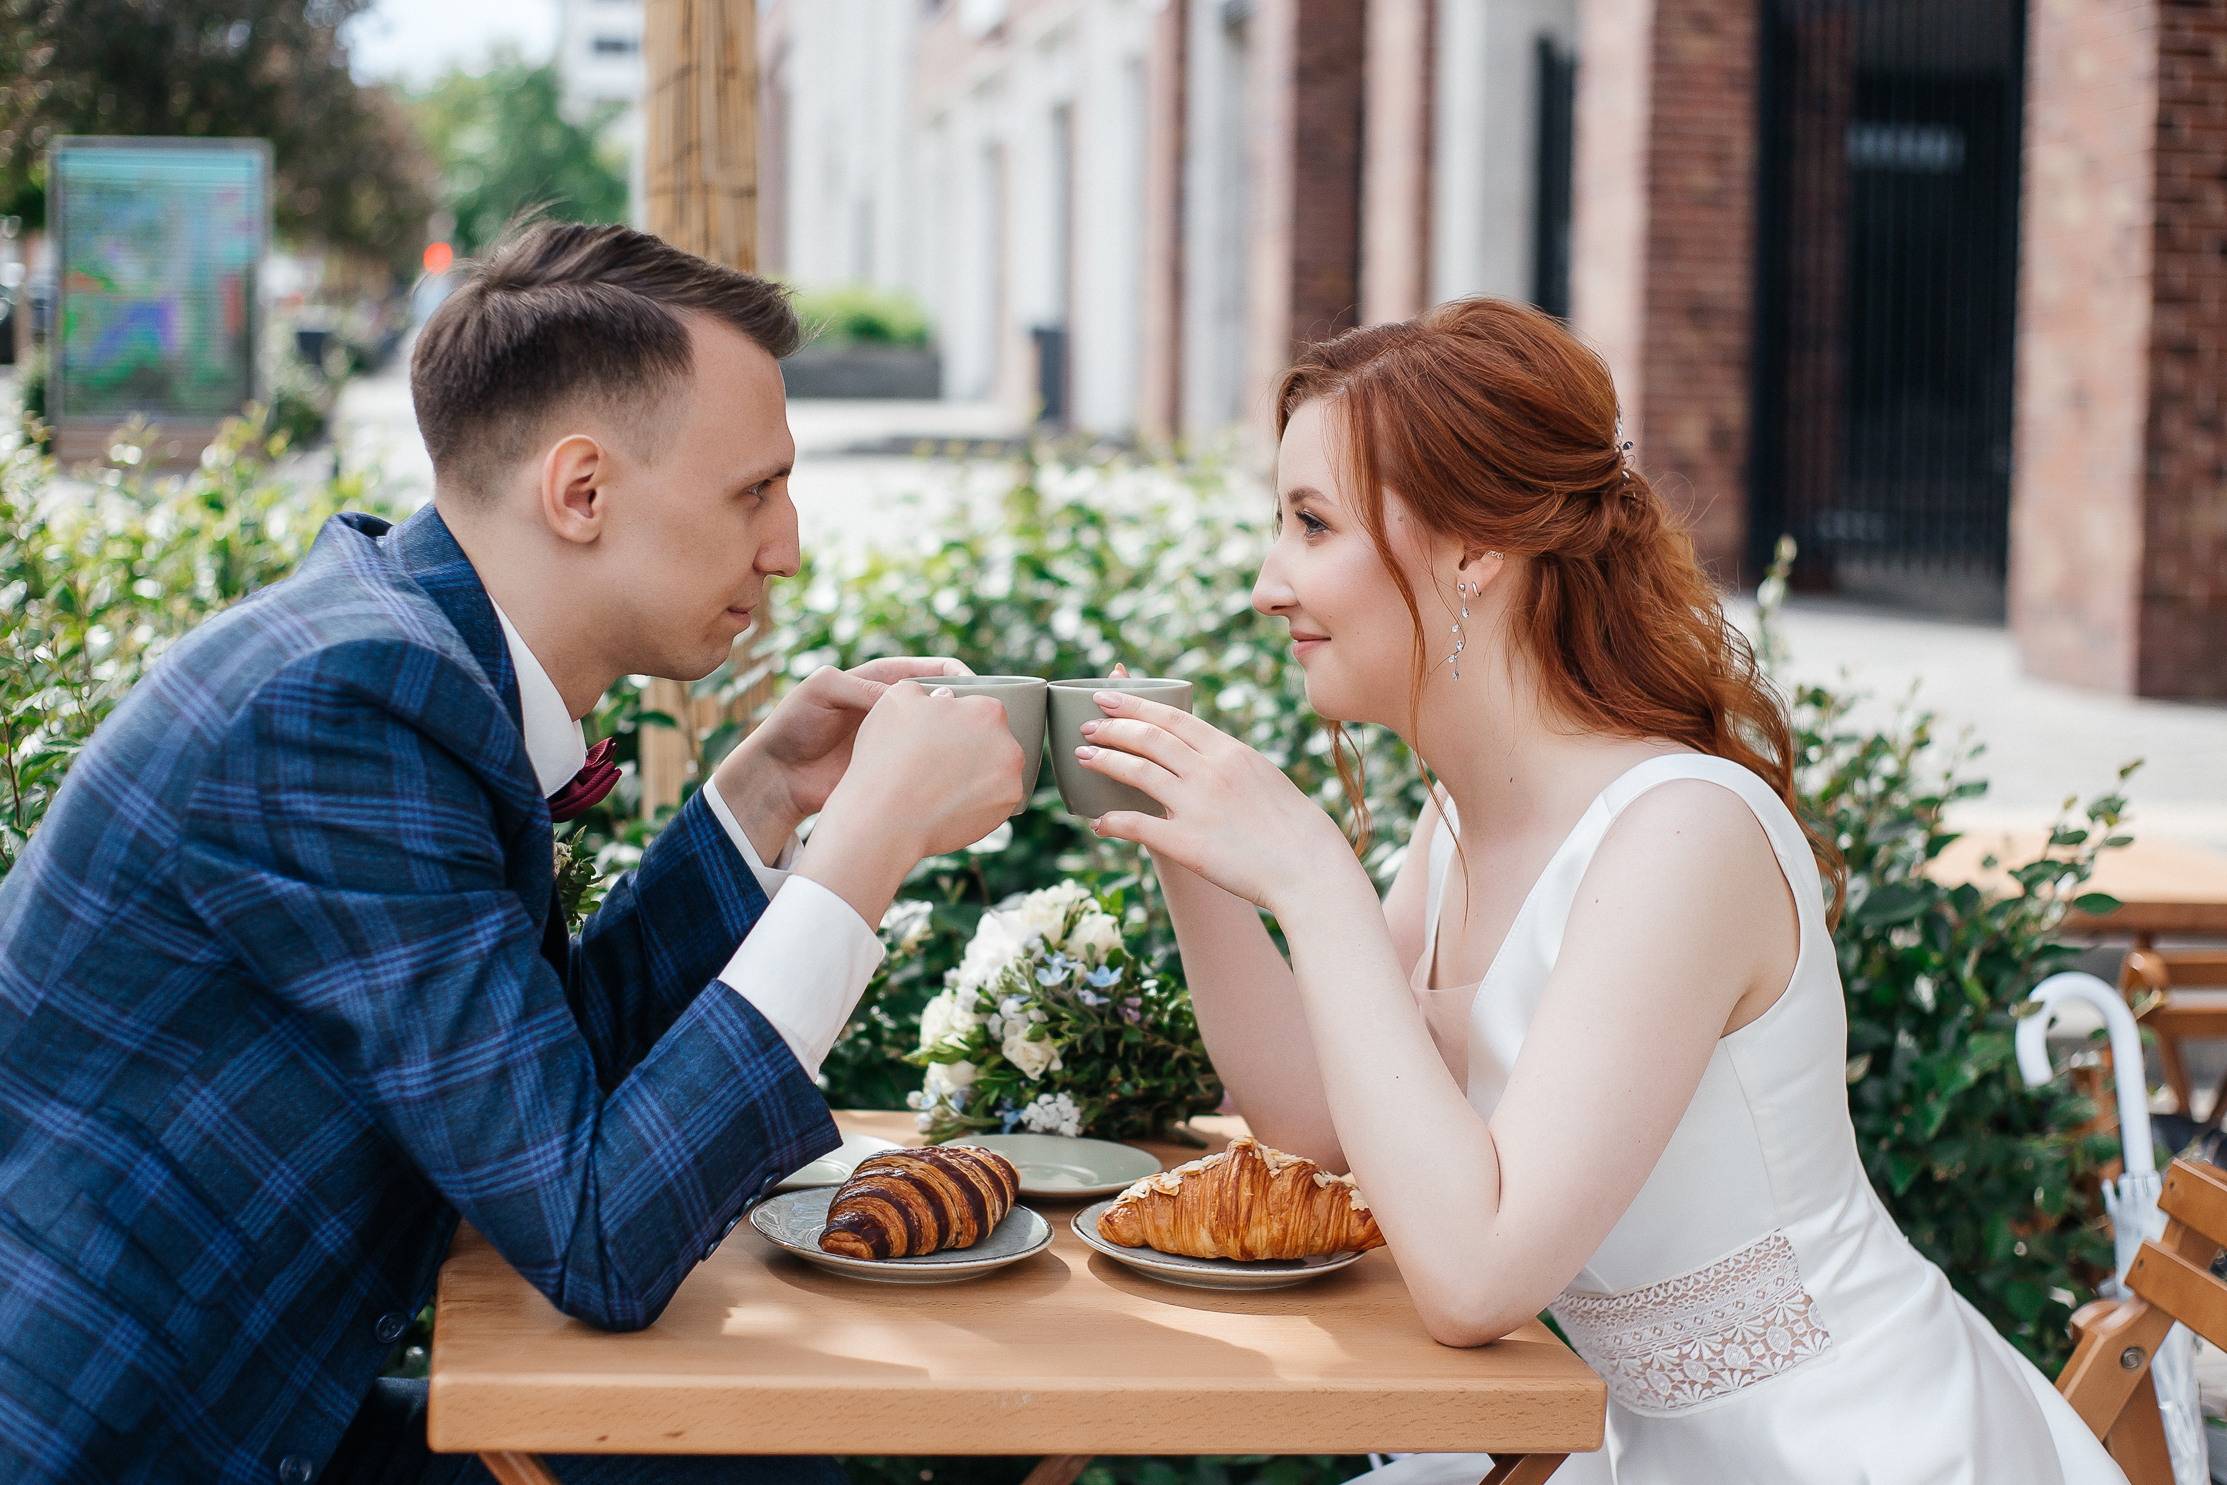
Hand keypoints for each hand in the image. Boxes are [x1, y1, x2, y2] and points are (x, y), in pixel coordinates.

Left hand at [713, 657, 970, 855]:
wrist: (779, 776)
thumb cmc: (795, 724)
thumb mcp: (822, 690)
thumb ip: (863, 687)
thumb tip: (909, 699)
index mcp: (884, 680)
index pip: (936, 670)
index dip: (961, 677)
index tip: (977, 692)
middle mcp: (897, 709)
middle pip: (947, 703)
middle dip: (968, 711)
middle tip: (985, 726)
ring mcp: (899, 741)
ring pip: (943, 737)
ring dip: (961, 742)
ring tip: (978, 752)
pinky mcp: (896, 770)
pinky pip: (929, 767)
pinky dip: (946, 770)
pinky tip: (958, 777)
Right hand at [794, 680, 1026, 925]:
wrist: (885, 819)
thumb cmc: (888, 755)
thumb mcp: (896, 700)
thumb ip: (925, 690)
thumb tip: (943, 697)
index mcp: (988, 711)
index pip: (978, 708)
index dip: (955, 720)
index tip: (937, 733)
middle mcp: (1009, 744)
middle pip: (991, 739)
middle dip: (969, 746)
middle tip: (936, 760)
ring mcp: (1011, 781)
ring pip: (994, 770)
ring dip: (974, 773)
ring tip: (940, 784)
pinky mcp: (1004, 812)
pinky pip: (992, 800)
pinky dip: (975, 800)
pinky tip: (947, 803)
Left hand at [1075, 690, 1361, 915]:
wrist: (1309, 866)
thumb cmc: (1292, 826)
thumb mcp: (1262, 777)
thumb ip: (1228, 763)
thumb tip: (1201, 756)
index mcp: (1229, 751)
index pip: (1172, 717)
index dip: (1134, 704)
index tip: (1107, 696)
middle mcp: (1209, 771)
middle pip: (1149, 738)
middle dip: (1112, 728)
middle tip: (1087, 726)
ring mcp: (1196, 805)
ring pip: (1137, 771)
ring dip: (1105, 761)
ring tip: (1083, 757)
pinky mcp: (1186, 842)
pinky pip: (1137, 825)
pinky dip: (1113, 822)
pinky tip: (1098, 821)